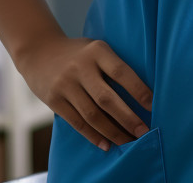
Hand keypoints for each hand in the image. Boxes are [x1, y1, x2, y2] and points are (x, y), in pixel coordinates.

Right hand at [15, 35, 152, 150]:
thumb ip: (112, 65)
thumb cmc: (79, 53)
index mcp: (97, 51)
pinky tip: (106, 144)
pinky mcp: (54, 100)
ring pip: (92, 114)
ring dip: (112, 131)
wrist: (39, 52)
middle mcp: (81, 67)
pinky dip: (93, 135)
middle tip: (144, 131)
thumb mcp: (97, 49)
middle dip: (128, 118)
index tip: (153, 105)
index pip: (121, 72)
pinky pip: (77, 122)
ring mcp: (65, 85)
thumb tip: (140, 93)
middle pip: (107, 98)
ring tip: (128, 141)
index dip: (138, 90)